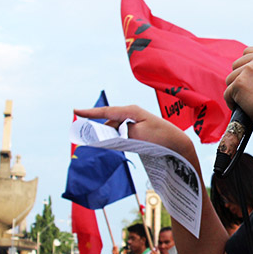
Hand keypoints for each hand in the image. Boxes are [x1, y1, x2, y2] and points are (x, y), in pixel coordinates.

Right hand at [74, 105, 194, 159]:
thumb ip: (121, 133)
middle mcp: (131, 113)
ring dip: (108, 134)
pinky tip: (112, 143)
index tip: (75, 111)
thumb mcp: (138, 135)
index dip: (90, 112)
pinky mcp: (137, 128)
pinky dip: (115, 137)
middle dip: (97, 127)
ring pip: (114, 127)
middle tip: (84, 135)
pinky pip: (121, 131)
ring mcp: (134, 120)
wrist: (177, 142)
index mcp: (131, 111)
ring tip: (99, 142)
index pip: (106, 112)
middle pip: (108, 120)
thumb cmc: (160, 137)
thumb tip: (110, 132)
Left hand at [224, 47, 252, 134]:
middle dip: (240, 80)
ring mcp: (250, 69)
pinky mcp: (240, 82)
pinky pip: (227, 93)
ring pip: (230, 78)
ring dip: (236, 92)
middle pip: (237, 64)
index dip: (248, 67)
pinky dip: (232, 103)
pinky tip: (245, 108)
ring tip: (250, 102)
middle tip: (252, 95)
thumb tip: (244, 67)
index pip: (249, 52)